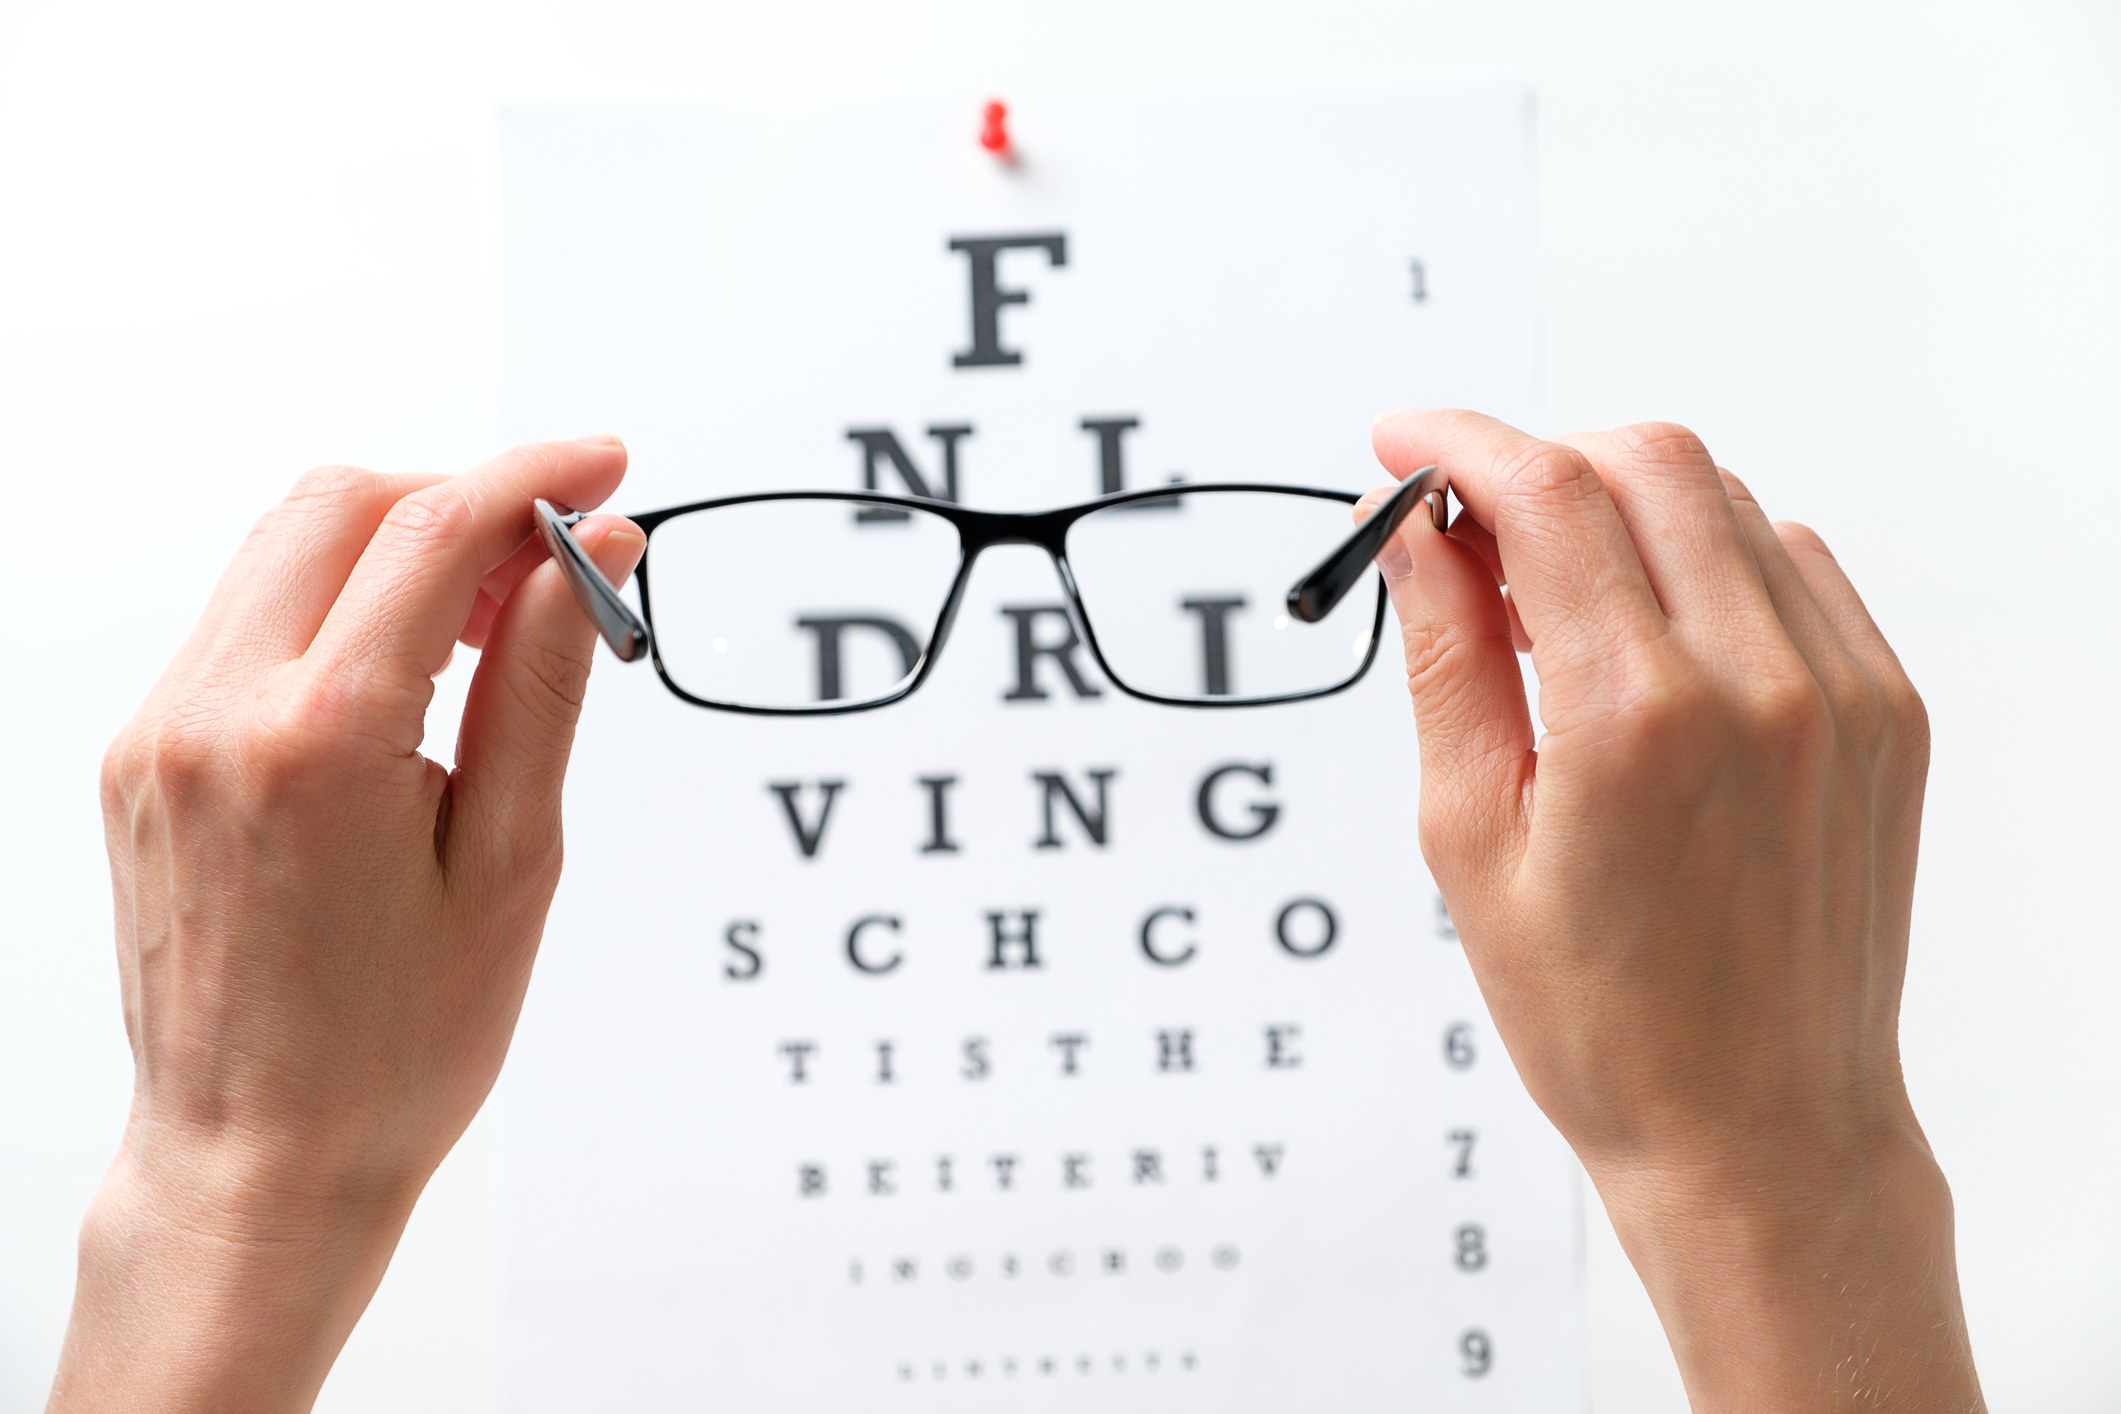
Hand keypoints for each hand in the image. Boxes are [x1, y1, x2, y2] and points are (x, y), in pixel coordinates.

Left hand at [50, 439, 643, 1412]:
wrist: (258, 1159)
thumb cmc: (395, 1046)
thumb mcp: (511, 862)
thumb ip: (545, 681)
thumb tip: (590, 551)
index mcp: (318, 739)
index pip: (433, 528)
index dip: (535, 476)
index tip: (605, 467)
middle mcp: (214, 713)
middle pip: (340, 503)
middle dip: (460, 499)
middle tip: (553, 564)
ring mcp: (159, 732)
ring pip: (281, 550)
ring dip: (395, 550)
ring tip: (488, 633)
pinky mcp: (140, 758)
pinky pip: (241, 622)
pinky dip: (333, 611)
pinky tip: (404, 685)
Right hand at [1368, 412, 1979, 1410]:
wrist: (1761, 1129)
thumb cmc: (1602, 1019)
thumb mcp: (1471, 840)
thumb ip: (1444, 658)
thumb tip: (1405, 531)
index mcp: (1636, 720)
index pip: (1545, 493)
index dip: (1454, 443)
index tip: (1398, 444)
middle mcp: (1760, 682)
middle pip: (1644, 459)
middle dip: (1535, 460)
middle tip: (1463, 529)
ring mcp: (1844, 689)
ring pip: (1722, 497)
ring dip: (1617, 506)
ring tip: (1549, 603)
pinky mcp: (1890, 708)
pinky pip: (1792, 561)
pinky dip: (1705, 555)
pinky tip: (1648, 633)